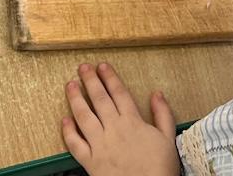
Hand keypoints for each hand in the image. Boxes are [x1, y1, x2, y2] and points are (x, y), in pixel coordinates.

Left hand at [62, 62, 178, 175]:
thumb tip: (157, 94)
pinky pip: (75, 144)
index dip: (110, 78)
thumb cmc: (159, 169)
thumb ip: (163, 114)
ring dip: (76, 98)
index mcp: (132, 122)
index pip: (118, 93)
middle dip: (90, 81)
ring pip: (84, 116)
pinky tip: (64, 120)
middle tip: (83, 67)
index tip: (102, 66)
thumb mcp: (168, 139)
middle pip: (99, 99)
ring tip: (70, 85)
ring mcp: (100, 145)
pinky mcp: (90, 161)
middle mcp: (113, 129)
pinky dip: (68, 131)